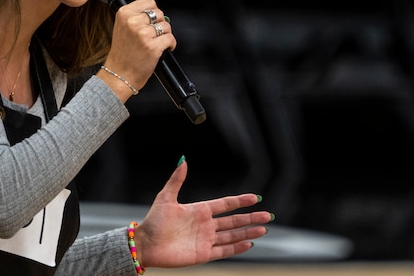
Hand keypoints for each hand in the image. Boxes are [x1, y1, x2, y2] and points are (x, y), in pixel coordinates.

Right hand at [98, 0, 175, 100]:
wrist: (119, 75)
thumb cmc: (121, 55)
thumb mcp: (121, 28)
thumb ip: (135, 17)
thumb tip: (154, 11)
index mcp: (124, 14)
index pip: (149, 2)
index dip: (153, 12)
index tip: (152, 20)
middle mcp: (132, 22)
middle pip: (159, 13)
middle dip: (160, 24)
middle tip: (154, 34)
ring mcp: (142, 34)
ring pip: (166, 26)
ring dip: (165, 35)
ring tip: (157, 42)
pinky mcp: (152, 46)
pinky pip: (170, 38)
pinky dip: (170, 44)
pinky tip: (163, 49)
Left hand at [134, 159, 271, 268]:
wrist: (146, 244)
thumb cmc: (154, 221)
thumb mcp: (166, 197)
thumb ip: (176, 179)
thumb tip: (183, 160)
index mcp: (199, 210)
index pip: (225, 204)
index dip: (239, 201)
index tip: (255, 198)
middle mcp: (205, 225)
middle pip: (233, 221)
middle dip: (250, 218)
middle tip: (267, 215)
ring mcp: (205, 240)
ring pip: (232, 236)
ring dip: (247, 233)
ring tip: (263, 229)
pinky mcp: (203, 254)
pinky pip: (223, 251)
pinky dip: (237, 247)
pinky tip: (249, 244)